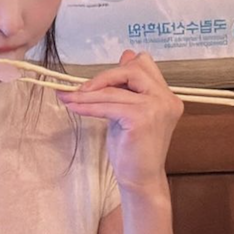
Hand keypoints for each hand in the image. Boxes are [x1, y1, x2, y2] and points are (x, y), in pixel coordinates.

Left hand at [57, 50, 183, 194]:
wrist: (140, 179)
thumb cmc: (133, 149)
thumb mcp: (130, 110)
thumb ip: (128, 87)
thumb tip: (126, 55)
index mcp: (165, 95)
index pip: (145, 64)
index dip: (119, 68)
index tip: (96, 80)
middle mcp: (166, 99)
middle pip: (132, 70)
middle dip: (103, 77)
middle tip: (79, 88)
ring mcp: (157, 107)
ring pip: (114, 91)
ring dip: (86, 94)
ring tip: (67, 97)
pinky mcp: (142, 118)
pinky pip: (108, 105)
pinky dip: (87, 106)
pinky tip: (74, 108)